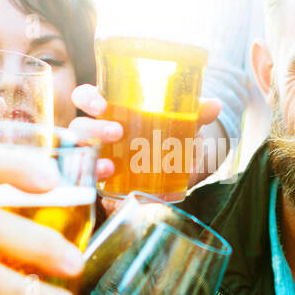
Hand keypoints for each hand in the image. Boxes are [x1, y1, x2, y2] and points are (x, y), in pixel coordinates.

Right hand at [70, 84, 225, 203]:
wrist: (178, 166)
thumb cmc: (171, 135)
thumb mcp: (184, 124)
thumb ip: (196, 114)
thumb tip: (215, 105)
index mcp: (111, 109)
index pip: (85, 97)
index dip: (87, 98)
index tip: (102, 104)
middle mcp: (97, 132)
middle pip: (79, 126)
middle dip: (93, 129)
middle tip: (116, 132)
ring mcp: (97, 158)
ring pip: (79, 156)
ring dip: (90, 161)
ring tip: (109, 167)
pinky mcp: (103, 183)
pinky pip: (92, 187)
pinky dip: (99, 190)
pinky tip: (109, 197)